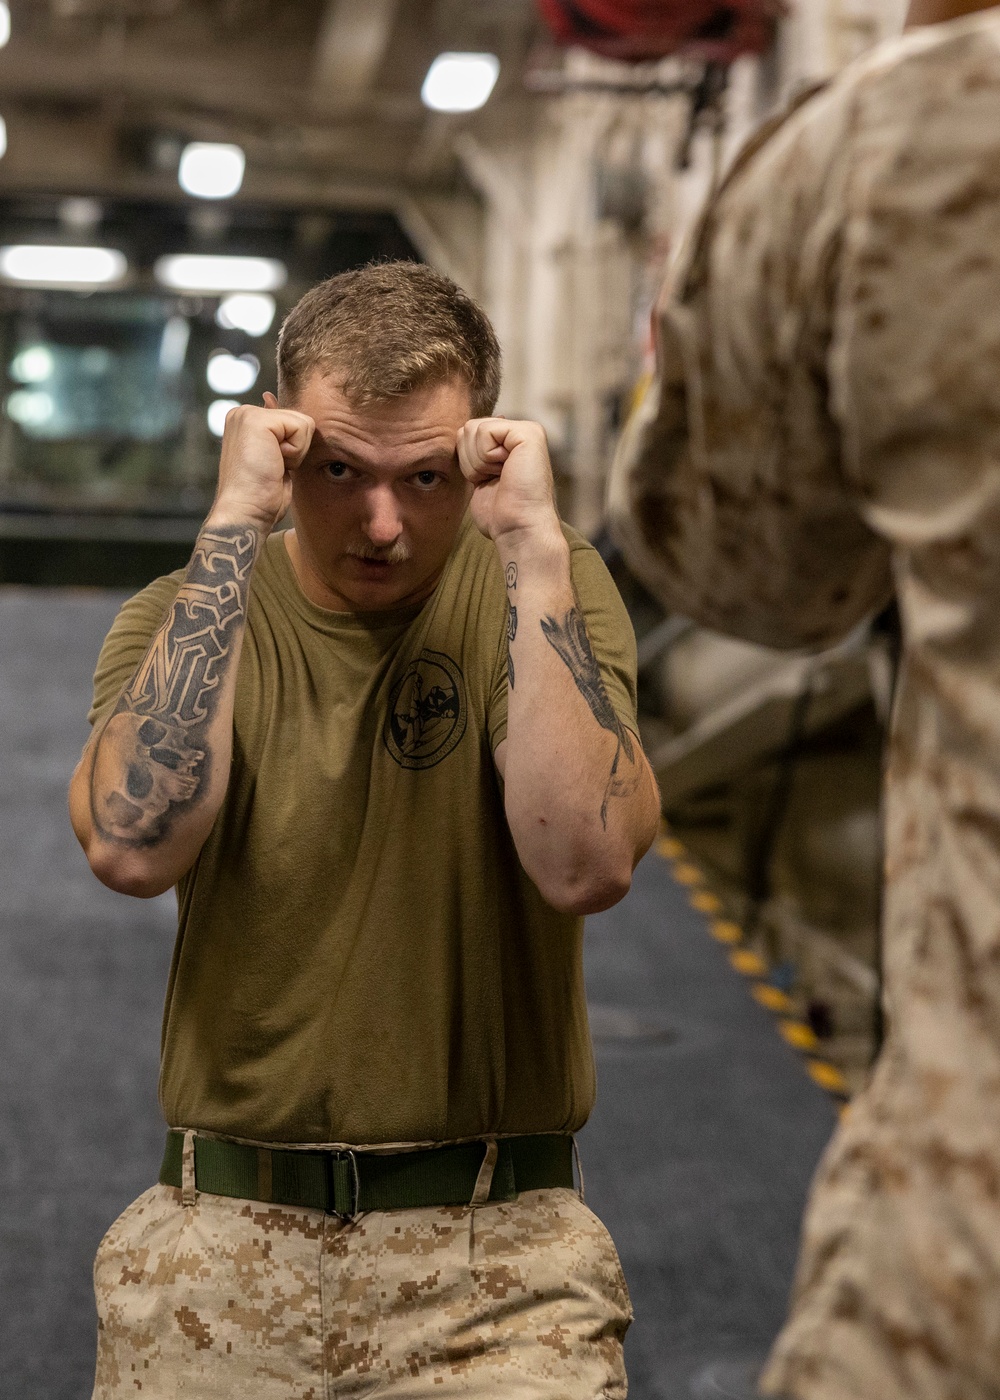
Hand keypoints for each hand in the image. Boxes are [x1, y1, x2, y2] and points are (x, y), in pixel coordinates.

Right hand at [209, 393, 314, 533]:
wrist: (244, 513)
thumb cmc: (260, 497)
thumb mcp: (275, 459)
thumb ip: (280, 434)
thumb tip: (276, 405)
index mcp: (246, 421)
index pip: (294, 422)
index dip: (294, 450)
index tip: (270, 466)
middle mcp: (243, 413)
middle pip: (301, 420)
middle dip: (297, 450)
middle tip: (271, 468)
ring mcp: (247, 414)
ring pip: (304, 423)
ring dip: (296, 453)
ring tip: (271, 466)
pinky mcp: (256, 420)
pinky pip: (301, 428)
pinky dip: (296, 453)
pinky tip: (273, 464)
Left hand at [456, 418, 560, 544]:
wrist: (518, 529)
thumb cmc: (500, 514)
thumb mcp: (481, 475)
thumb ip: (477, 452)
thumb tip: (467, 430)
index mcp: (512, 441)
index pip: (468, 434)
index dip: (468, 462)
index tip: (490, 481)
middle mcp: (522, 432)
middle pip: (468, 428)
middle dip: (470, 460)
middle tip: (494, 479)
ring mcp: (528, 430)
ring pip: (473, 428)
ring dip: (478, 462)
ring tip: (500, 476)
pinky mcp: (528, 433)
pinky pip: (484, 432)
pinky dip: (485, 457)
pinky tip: (504, 471)